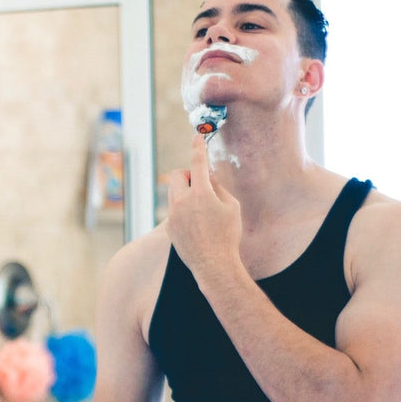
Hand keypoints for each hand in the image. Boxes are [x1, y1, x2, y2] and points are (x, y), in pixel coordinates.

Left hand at [165, 142, 242, 282]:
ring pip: (173, 193)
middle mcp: (182, 202)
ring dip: (184, 192)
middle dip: (187, 175)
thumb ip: (218, 188)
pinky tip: (197, 225)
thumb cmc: (228, 235)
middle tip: (200, 184)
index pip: (197, 163)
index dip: (198, 147)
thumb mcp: (231, 207)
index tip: (197, 136)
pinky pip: (173, 210)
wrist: (214, 265)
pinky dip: (183, 210)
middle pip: (176, 176)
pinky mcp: (169, 227)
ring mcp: (173, 215)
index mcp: (201, 194)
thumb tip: (208, 178)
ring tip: (201, 208)